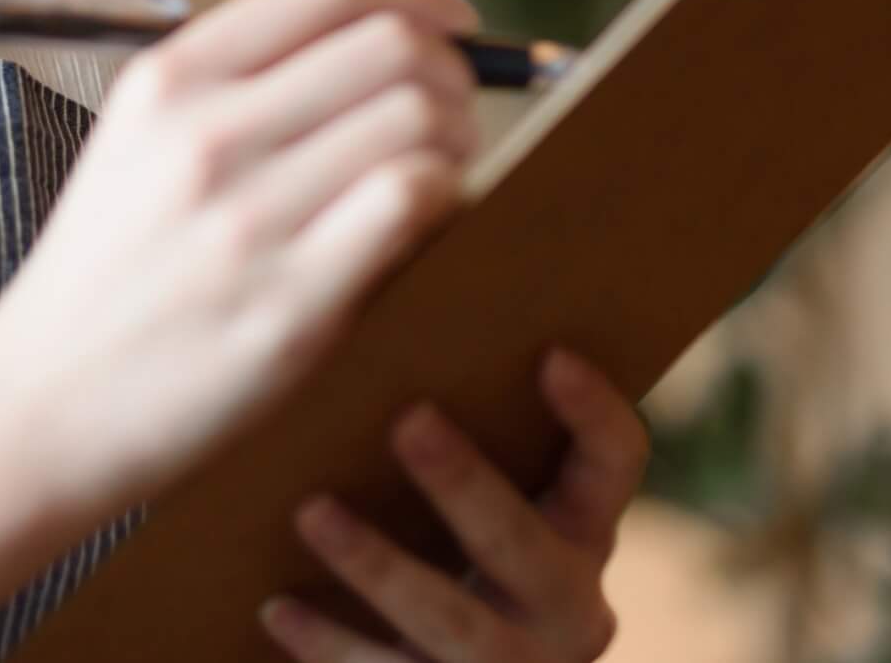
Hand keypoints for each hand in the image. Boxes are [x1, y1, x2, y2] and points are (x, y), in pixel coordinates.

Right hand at [0, 0, 489, 539]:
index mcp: (168, 82)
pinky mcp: (289, 303)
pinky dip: (446, 202)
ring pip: (417, 121)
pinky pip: (412, 204)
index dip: (415, 0)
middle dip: (452, 74)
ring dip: (456, 143)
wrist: (41, 404)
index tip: (450, 27)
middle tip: (455, 118)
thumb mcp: (134, 146)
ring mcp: (246, 218)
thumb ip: (237, 92)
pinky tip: (425, 227)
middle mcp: (205, 133)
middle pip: (392, 48)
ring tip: (440, 178)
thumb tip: (386, 54)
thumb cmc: (105, 278)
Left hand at [259, 347, 649, 662]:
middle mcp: (566, 605)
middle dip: (467, 486)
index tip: (551, 353)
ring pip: (454, 620)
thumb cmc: (441, 532)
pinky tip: (276, 605)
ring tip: (312, 511)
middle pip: (524, 546)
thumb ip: (460, 416)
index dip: (596, 412)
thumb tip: (393, 265)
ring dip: (381, 565)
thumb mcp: (476, 486)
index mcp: (582, 528)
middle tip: (407, 420)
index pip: (615, 464)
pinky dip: (330, 643)